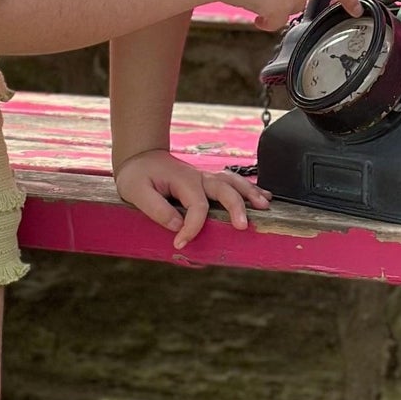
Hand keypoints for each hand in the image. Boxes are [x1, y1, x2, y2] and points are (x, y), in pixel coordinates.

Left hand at [114, 149, 270, 250]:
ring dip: (250, 193)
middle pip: (224, 190)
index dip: (192, 227)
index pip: (196, 206)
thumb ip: (156, 209)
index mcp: (183, 180)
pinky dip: (249, 188)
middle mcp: (199, 177)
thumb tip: (177, 225)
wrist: (140, 157)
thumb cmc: (138, 175)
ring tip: (264, 207)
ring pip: (233, 183)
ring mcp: (205, 178)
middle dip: (236, 208)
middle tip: (243, 226)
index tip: (180, 242)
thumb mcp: (136, 191)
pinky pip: (233, 182)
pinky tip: (263, 196)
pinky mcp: (208, 181)